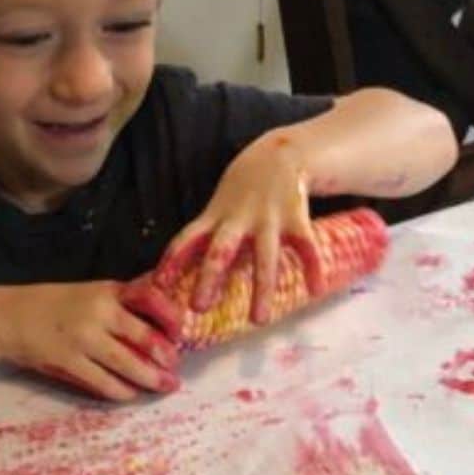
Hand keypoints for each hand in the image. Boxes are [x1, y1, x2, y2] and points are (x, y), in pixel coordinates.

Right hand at [0, 281, 184, 400]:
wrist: (9, 316)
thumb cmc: (55, 304)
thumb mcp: (91, 291)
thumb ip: (122, 300)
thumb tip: (164, 307)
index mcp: (108, 290)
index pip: (152, 298)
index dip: (172, 317)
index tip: (182, 332)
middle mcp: (99, 311)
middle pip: (146, 337)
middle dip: (166, 357)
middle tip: (176, 369)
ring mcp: (83, 337)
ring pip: (128, 364)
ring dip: (150, 379)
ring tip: (164, 386)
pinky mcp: (68, 361)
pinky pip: (104, 382)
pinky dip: (122, 390)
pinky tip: (131, 394)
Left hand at [159, 133, 322, 323]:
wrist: (279, 154)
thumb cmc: (242, 191)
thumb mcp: (219, 207)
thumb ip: (206, 237)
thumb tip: (182, 274)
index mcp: (215, 218)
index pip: (187, 239)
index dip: (172, 261)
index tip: (158, 285)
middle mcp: (239, 220)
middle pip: (221, 251)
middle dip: (210, 278)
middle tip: (199, 307)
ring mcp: (268, 220)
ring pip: (265, 257)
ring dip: (261, 289)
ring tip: (258, 320)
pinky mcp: (296, 218)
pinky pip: (305, 246)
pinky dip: (312, 267)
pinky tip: (315, 291)